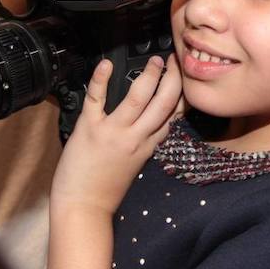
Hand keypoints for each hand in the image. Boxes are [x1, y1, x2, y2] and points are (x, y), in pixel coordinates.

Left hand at [50, 54, 182, 214]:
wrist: (83, 208)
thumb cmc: (105, 190)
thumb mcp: (134, 166)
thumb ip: (143, 144)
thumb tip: (149, 126)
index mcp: (147, 146)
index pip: (172, 117)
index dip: (181, 96)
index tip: (186, 79)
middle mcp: (135, 138)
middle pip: (163, 104)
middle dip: (172, 79)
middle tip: (174, 60)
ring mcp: (114, 132)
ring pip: (137, 98)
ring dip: (149, 76)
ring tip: (155, 60)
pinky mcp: (89, 129)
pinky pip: (97, 99)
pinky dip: (100, 79)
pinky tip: (106, 65)